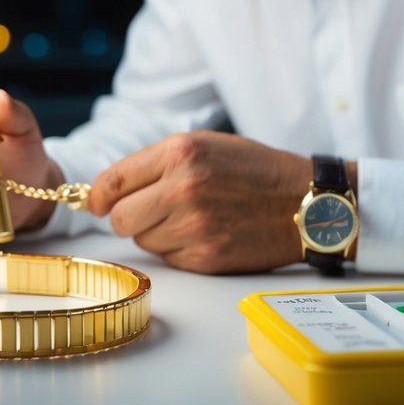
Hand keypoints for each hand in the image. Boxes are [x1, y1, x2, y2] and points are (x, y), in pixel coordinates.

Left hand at [87, 131, 314, 273]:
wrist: (306, 203)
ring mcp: (194, 227)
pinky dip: (179, 249)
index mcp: (180, 153)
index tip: (97, 202)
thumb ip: (153, 163)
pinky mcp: (205, 257)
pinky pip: (168, 258)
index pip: (113, 181)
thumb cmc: (254, 170)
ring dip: (157, 232)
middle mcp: (183, 189)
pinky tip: (206, 234)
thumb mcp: (205, 145)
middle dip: (130, 216)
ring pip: (143, 240)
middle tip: (153, 209)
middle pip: (121, 218)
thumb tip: (102, 194)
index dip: (99, 195)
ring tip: (192, 217)